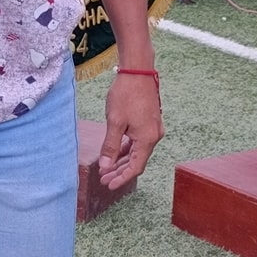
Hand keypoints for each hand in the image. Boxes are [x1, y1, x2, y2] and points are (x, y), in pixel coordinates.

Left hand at [99, 71, 163, 190]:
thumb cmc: (126, 94)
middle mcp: (153, 136)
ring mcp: (152, 129)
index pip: (135, 167)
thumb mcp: (115, 123)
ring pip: (136, 152)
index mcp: (147, 139)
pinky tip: (115, 154)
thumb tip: (106, 167)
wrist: (138, 71)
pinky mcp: (148, 122)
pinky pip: (137, 142)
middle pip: (136, 161)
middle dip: (119, 171)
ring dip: (121, 161)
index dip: (121, 178)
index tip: (108, 185)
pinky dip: (126, 149)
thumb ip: (111, 146)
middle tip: (102, 179)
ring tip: (106, 169)